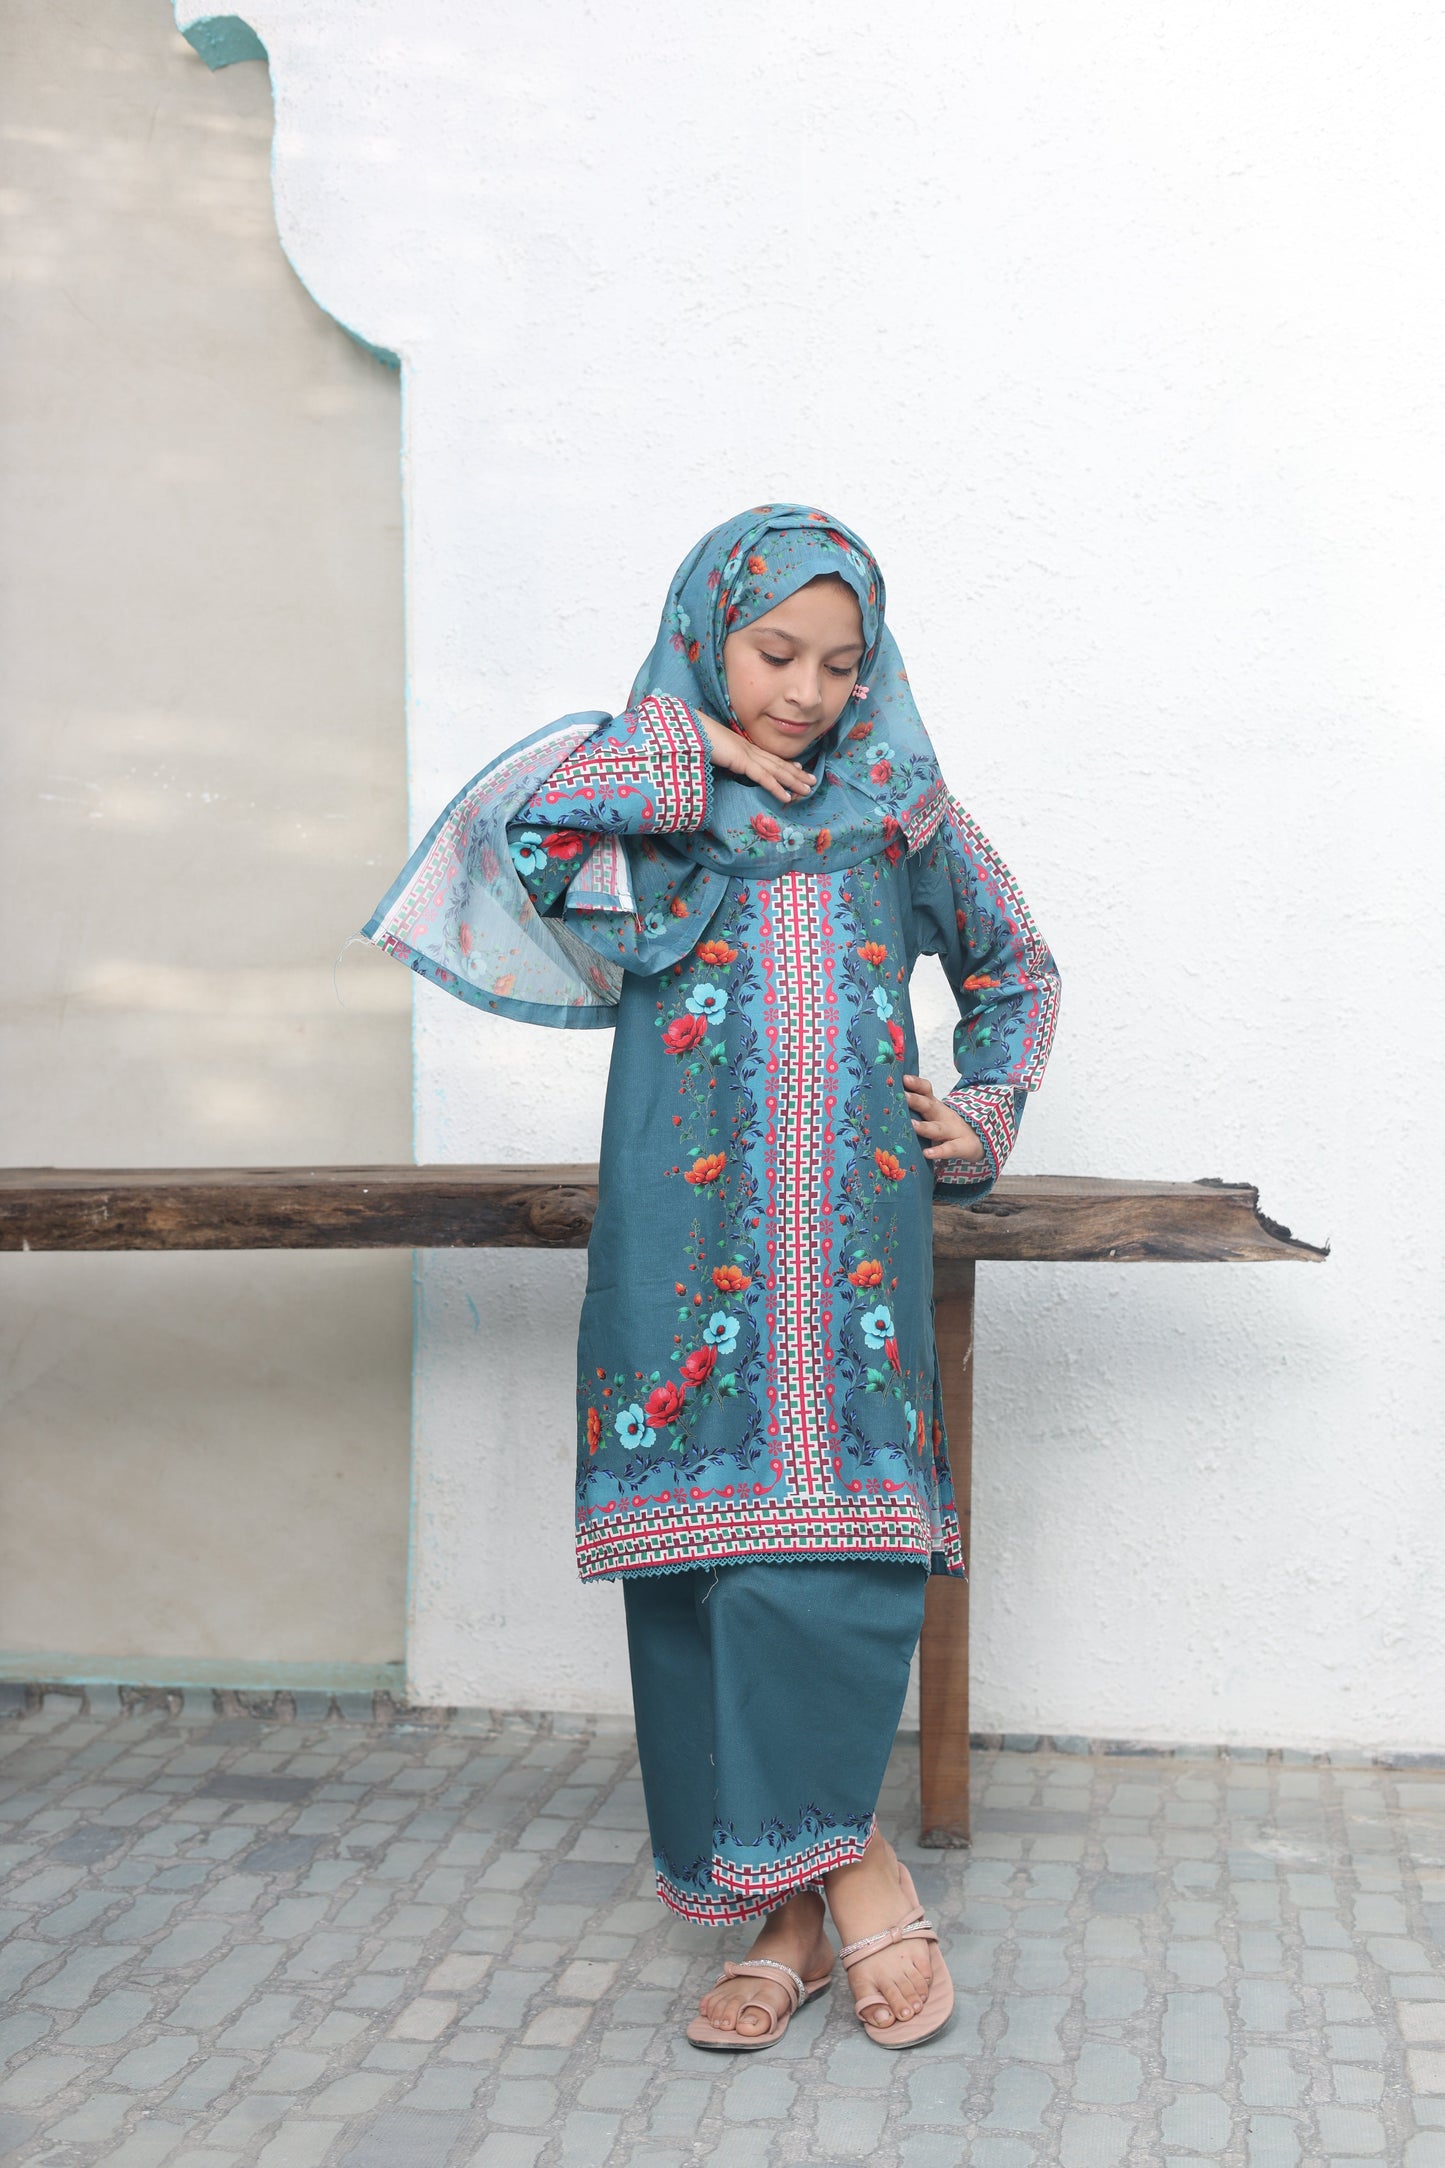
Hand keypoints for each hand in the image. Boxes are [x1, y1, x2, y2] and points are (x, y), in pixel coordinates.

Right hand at [694, 710, 817, 804]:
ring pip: (776, 771)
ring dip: (794, 781)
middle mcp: (749, 749)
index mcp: (742, 746)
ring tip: (808, 790)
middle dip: (797, 773)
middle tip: (812, 780)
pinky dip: (777, 788)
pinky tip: (788, 797)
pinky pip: (764, 778)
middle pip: (777, 763)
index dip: (785, 763)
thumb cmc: (695, 738)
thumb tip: (720, 759)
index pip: (768, 757)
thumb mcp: (711, 750)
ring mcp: (747, 755)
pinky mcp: (742, 762)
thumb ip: (720, 755)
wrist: (688, 729)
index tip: (798, 768)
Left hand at [902, 1074, 984, 1163]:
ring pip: (936, 1129)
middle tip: (902, 1096)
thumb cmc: (947, 1126)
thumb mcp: (933, 1114)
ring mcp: (952, 1131)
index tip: (903, 1079)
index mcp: (934, 1106)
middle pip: (928, 1106)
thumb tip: (888, 1102)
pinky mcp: (961, 1146)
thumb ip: (916, 1108)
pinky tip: (927, 1153)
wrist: (978, 1139)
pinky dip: (938, 1151)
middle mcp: (942, 1116)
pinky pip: (949, 1149)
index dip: (916, 1084)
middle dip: (915, 1100)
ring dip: (924, 1127)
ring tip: (911, 1125)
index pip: (925, 1090)